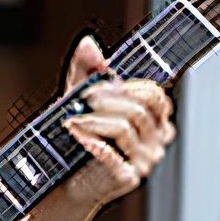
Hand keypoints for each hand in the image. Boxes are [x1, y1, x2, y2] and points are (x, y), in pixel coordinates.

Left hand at [61, 35, 176, 210]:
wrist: (63, 177)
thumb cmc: (78, 135)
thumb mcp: (80, 98)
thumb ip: (87, 70)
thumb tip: (89, 43)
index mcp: (154, 119)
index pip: (155, 95)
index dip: (127, 88)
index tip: (97, 86)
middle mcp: (156, 140)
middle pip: (140, 110)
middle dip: (108, 102)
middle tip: (83, 100)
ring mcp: (146, 161)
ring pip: (126, 129)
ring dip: (94, 121)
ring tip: (71, 121)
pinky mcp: (129, 178)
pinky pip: (114, 155)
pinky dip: (93, 143)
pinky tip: (77, 137)